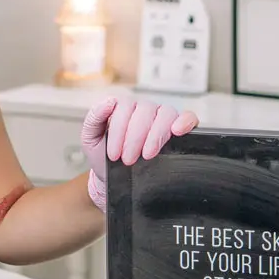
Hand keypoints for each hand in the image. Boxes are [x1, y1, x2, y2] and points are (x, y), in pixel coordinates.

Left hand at [81, 97, 198, 210]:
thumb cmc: (103, 156)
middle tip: (128, 159)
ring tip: (148, 155)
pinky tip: (177, 131)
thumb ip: (94, 118)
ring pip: (165, 113)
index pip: (124, 107)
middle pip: (145, 111)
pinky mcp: (179, 127)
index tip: (114, 154)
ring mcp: (162, 116)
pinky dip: (185, 121)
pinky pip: (188, 117)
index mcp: (123, 107)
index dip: (119, 132)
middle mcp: (144, 109)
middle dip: (135, 138)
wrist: (113, 177)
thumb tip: (108, 102)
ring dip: (156, 135)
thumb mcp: (90, 139)